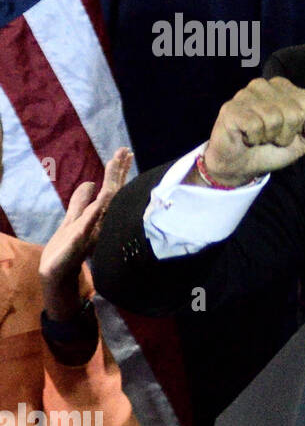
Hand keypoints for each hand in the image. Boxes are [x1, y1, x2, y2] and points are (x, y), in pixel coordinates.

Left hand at [39, 147, 132, 319]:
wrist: (57, 274)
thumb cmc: (66, 249)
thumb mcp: (73, 219)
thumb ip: (81, 202)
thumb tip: (90, 182)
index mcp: (97, 215)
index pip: (110, 189)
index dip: (116, 171)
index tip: (124, 152)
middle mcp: (98, 220)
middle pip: (110, 192)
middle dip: (117, 171)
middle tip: (125, 151)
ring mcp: (91, 229)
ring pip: (104, 203)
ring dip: (110, 184)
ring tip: (115, 164)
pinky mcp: (79, 240)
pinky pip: (89, 222)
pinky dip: (96, 210)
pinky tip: (101, 196)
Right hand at [198, 77, 304, 185]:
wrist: (240, 166)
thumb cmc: (272, 148)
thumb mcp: (304, 142)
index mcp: (284, 88)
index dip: (301, 125)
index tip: (286, 131)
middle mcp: (265, 85)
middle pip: (294, 111)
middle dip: (286, 133)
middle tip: (271, 137)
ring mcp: (246, 94)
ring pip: (275, 118)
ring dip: (269, 137)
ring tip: (259, 137)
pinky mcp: (231, 108)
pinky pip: (255, 126)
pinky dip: (255, 139)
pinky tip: (247, 137)